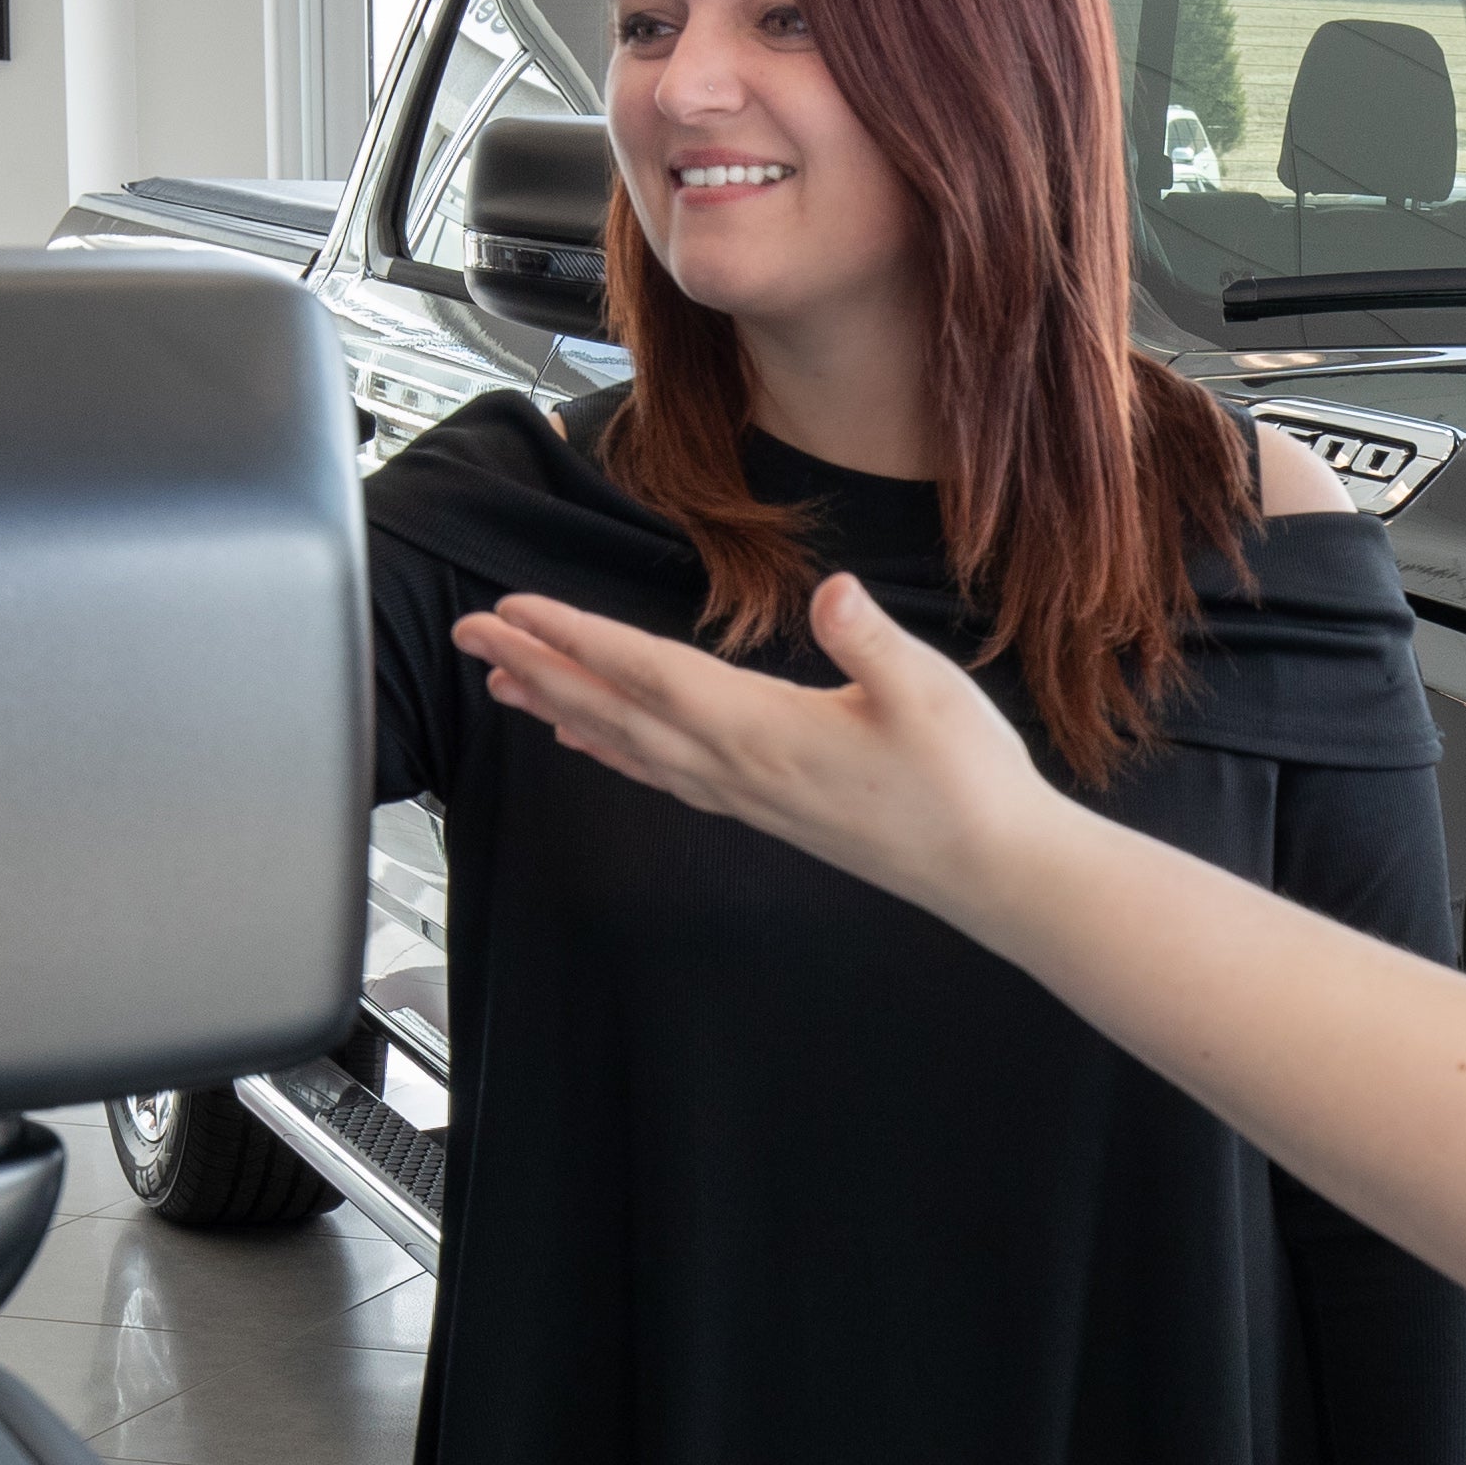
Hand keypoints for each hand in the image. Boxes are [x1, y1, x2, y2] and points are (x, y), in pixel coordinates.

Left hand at [451, 573, 1067, 927]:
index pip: (644, 673)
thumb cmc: (966, 782)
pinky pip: (665, 775)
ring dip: (563, 711)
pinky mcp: (765, 809)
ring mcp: (746, 795)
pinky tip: (595, 745)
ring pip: (628, 746)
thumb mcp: (927, 691)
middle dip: (538, 670)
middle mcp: (736, 767)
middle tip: (473, 637)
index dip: (574, 638)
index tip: (513, 611)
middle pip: (614, 711)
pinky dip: (616, 752)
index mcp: (762, 729)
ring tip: (508, 685)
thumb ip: (869, 639)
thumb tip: (832, 593)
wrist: (993, 870)